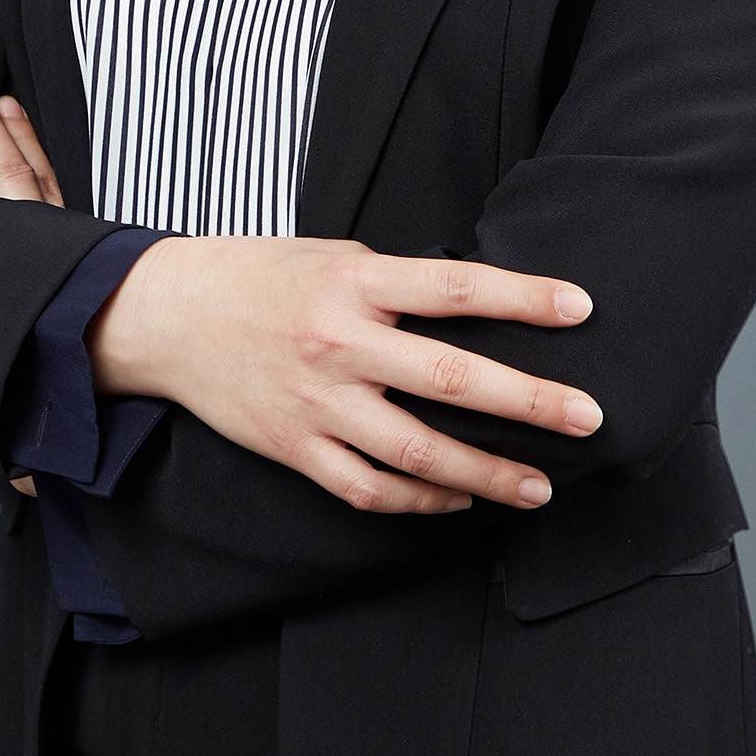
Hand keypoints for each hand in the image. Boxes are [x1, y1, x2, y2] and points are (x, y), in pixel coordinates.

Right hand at [92, 236, 596, 516]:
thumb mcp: (334, 257)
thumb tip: (480, 303)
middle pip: (448, 377)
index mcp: (354, 283)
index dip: (523, 296)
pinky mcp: (294, 447)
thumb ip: (399, 283)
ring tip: (538, 486)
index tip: (581, 308)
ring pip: (414, 450)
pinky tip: (458, 498)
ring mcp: (316, 403)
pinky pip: (368, 487)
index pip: (456, 286)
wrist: (168, 316)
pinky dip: (420, 498)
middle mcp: (338, 343)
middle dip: (526, 401)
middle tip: (587, 418)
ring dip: (485, 473)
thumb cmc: (262, 277)